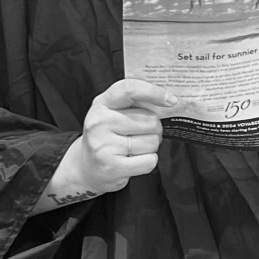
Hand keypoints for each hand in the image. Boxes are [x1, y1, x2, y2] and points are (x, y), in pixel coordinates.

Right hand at [44, 79, 181, 203]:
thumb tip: (169, 100)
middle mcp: (99, 122)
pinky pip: (149, 161)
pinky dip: (148, 162)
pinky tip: (133, 161)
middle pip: (150, 120)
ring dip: (150, 147)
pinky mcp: (112, 167)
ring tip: (133, 149)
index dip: (154, 92)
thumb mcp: (113, 113)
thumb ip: (135, 103)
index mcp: (102, 103)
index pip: (130, 89)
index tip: (172, 100)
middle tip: (140, 135)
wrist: (86, 168)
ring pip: (152, 141)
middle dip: (154, 129)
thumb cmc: (108, 136)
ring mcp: (104, 145)